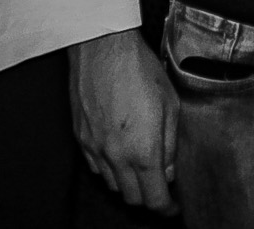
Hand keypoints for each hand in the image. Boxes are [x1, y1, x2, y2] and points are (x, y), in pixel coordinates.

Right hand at [71, 28, 179, 213]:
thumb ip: (170, 144)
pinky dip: (109, 169)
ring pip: (112, 185)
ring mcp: (95, 148)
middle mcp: (116, 156)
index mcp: (143, 150)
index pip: (154, 199)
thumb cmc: (139, 69)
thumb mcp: (170, 104)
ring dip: (128, 183)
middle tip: (159, 185)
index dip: (166, 207)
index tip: (173, 205)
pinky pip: (95, 167)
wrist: (102, 47)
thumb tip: (168, 170)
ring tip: (140, 166)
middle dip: (148, 196)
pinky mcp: (81, 138)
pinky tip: (119, 153)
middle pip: (132, 197)